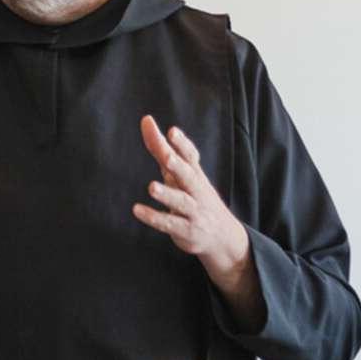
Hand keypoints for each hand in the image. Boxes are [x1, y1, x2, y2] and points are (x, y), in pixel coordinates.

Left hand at [131, 115, 249, 283]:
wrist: (223, 237)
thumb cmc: (196, 198)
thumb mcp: (181, 175)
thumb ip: (162, 150)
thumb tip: (146, 121)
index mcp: (196, 175)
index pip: (191, 157)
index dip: (183, 145)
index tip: (172, 131)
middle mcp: (197, 191)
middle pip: (189, 177)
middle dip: (178, 166)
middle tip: (167, 157)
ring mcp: (194, 212)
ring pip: (181, 202)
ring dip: (167, 195)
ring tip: (152, 187)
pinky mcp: (186, 230)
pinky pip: (169, 224)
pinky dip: (153, 217)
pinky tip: (137, 210)